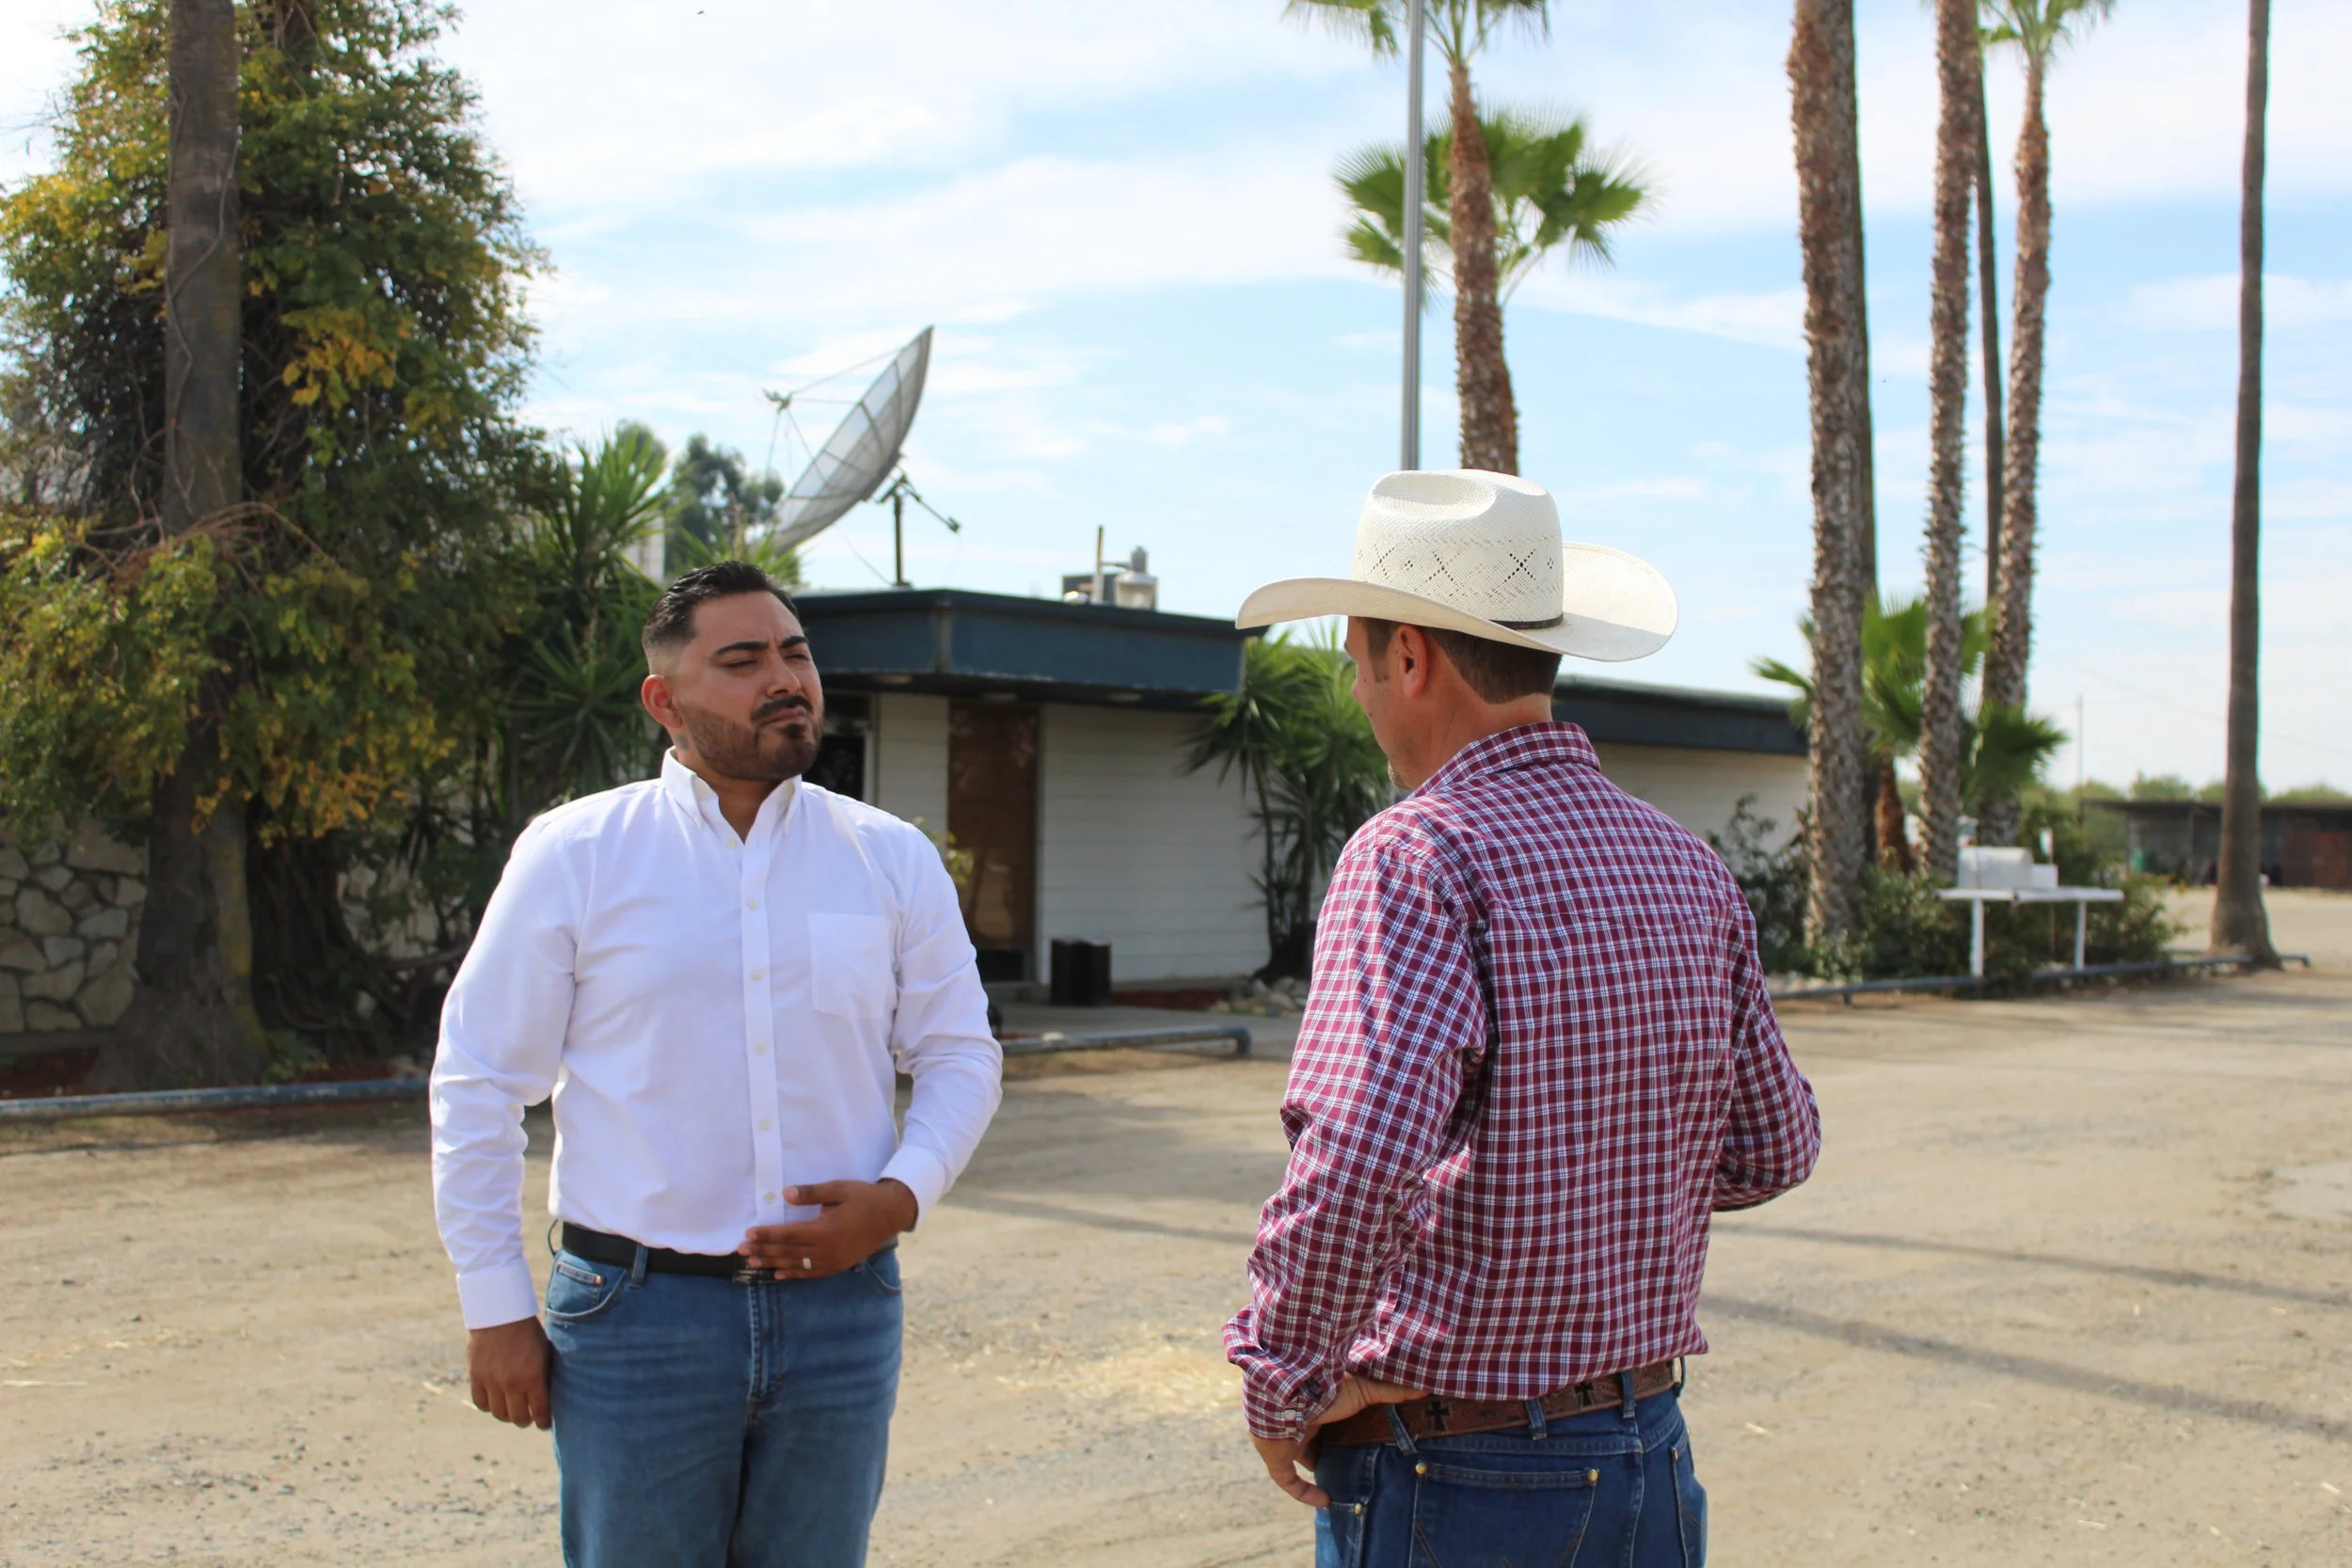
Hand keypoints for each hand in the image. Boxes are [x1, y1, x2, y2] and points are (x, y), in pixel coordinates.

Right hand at [467, 1316, 551, 1429]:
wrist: (500, 1314)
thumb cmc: (528, 1332)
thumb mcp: (544, 1353)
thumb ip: (544, 1376)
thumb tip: (548, 1397)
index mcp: (533, 1377)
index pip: (540, 1411)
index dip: (544, 1422)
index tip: (544, 1424)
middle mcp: (511, 1383)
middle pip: (518, 1418)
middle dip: (526, 1420)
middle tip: (529, 1417)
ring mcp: (492, 1382)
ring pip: (499, 1414)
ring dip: (507, 1415)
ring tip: (512, 1410)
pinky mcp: (476, 1377)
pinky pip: (481, 1403)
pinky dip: (489, 1406)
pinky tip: (496, 1401)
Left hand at [739, 1179, 918, 1279]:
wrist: (891, 1215)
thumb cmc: (863, 1198)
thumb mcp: (838, 1189)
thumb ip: (811, 1193)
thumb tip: (786, 1194)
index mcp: (826, 1229)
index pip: (789, 1235)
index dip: (768, 1234)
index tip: (749, 1233)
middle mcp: (827, 1249)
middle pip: (788, 1251)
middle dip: (764, 1250)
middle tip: (741, 1251)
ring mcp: (833, 1260)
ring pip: (796, 1264)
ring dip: (773, 1263)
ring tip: (753, 1263)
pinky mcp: (838, 1266)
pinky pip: (811, 1273)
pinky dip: (793, 1274)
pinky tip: (778, 1274)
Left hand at [1251, 1375, 1423, 1507]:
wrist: (1288, 1394)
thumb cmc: (1327, 1388)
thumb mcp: (1364, 1389)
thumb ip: (1391, 1391)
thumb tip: (1424, 1387)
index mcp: (1318, 1401)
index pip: (1330, 1416)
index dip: (1345, 1429)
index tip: (1365, 1440)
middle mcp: (1300, 1419)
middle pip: (1317, 1439)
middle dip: (1332, 1451)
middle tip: (1357, 1466)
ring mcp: (1285, 1439)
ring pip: (1302, 1458)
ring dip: (1320, 1470)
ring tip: (1344, 1485)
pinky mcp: (1275, 1456)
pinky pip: (1287, 1480)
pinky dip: (1304, 1492)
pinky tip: (1326, 1501)